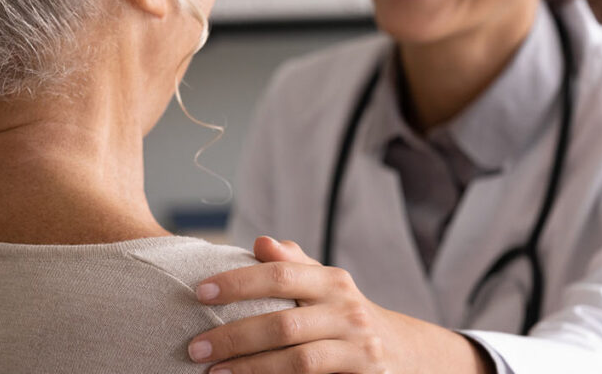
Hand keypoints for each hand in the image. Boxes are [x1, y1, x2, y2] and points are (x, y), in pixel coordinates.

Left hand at [188, 236, 493, 373]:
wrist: (407, 354)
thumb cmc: (347, 317)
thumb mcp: (327, 286)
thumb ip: (293, 265)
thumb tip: (259, 242)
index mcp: (332, 282)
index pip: (280, 275)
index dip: (239, 282)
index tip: (199, 292)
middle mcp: (347, 312)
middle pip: (283, 323)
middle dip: (234, 336)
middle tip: (194, 347)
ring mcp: (358, 349)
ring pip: (298, 361)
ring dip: (250, 368)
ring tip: (214, 372)